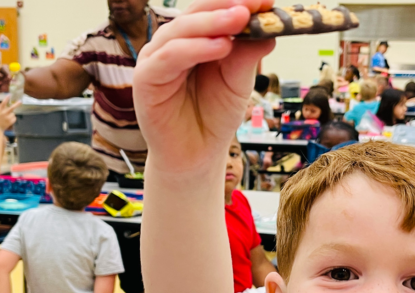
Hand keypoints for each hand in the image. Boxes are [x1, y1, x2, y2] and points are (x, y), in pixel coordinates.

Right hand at [0, 97, 19, 132]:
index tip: (9, 95)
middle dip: (16, 104)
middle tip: (21, 101)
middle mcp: (4, 113)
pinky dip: (12, 118)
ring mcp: (8, 117)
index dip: (6, 99)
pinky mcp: (12, 121)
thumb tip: (0, 104)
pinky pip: (14, 117)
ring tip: (6, 118)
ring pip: (13, 113)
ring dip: (11, 114)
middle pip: (11, 108)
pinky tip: (8, 120)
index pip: (3, 103)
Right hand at [133, 0, 274, 175]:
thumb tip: (269, 29)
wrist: (196, 155)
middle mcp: (173, 43)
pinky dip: (196, 48)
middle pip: (196, 13)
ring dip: (212, 23)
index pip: (214, 11)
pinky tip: (222, 47)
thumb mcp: (238, 82)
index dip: (238, 3)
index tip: (266, 0)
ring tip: (240, 20)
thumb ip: (248, 56)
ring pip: (181, 30)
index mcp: (194, 39)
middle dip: (226, 6)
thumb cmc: (214, 116)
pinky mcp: (145, 79)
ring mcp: (157, 59)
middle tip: (253, 4)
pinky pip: (169, 56)